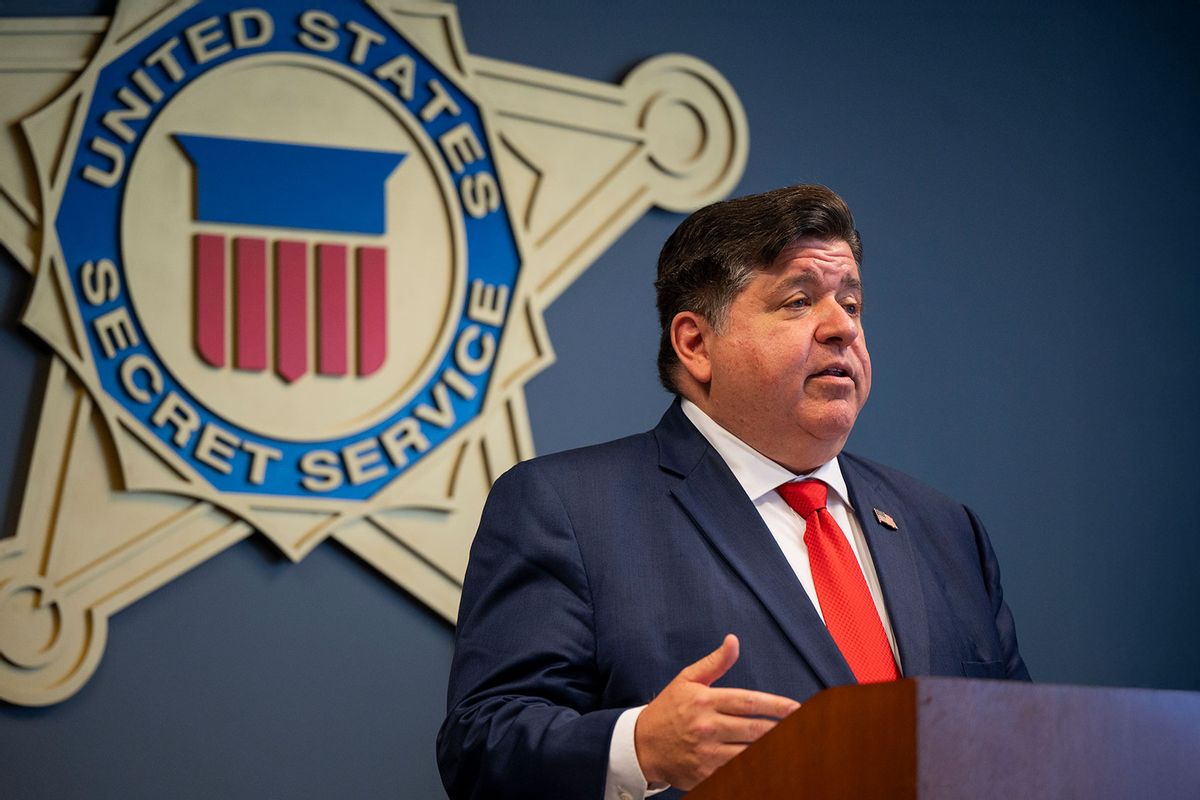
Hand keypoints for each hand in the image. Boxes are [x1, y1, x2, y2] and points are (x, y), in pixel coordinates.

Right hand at [633, 634, 800, 789]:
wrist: (640, 745)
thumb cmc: (667, 710)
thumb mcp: (687, 680)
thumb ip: (715, 663)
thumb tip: (733, 641)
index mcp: (704, 701)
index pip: (749, 702)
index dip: (776, 705)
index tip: (797, 708)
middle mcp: (706, 726)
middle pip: (754, 729)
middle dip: (781, 729)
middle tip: (803, 728)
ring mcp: (706, 753)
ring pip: (749, 753)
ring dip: (771, 750)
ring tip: (791, 746)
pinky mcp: (704, 774)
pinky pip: (736, 772)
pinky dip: (753, 769)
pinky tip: (768, 765)